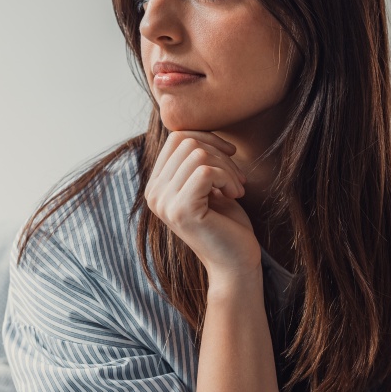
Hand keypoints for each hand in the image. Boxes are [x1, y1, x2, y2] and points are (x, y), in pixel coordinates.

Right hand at [145, 131, 262, 285]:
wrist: (236, 263)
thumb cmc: (227, 223)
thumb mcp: (208, 184)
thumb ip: (196, 159)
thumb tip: (196, 128)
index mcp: (156, 186)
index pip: (176, 137)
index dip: (208, 138)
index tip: (229, 155)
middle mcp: (153, 194)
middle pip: (186, 142)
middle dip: (220, 154)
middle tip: (237, 178)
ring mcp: (164, 203)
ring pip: (198, 154)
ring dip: (227, 168)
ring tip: (237, 188)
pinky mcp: (181, 210)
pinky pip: (205, 171)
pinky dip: (227, 177)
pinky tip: (235, 195)